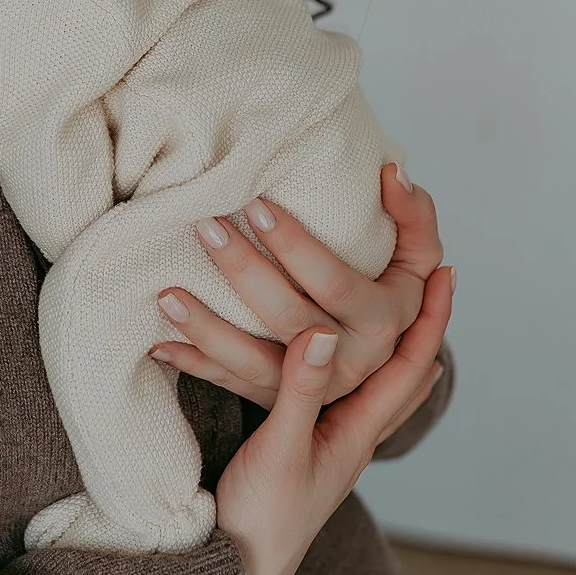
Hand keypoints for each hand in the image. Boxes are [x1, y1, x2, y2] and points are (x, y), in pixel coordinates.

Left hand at [150, 163, 445, 406]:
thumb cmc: (393, 287)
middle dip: (244, 272)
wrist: (385, 356)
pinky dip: (193, 365)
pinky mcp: (279, 402)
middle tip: (205, 227)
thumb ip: (414, 214)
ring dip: (206, 329)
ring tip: (166, 293)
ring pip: (253, 363)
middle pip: (289, 319)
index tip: (258, 205)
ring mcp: (312, 389)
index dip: (298, 247)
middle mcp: (350, 362)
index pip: (336, 283)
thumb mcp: (417, 255)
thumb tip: (394, 172)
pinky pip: (231, 386)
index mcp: (383, 322)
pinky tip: (158, 345)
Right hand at [214, 265, 453, 574]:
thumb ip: (301, 390)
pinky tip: (327, 360)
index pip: (410, 367)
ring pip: (372, 387)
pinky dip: (344, 368)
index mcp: (358, 434)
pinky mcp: (300, 449)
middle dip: (419, 331)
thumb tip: (327, 330)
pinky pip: (337, 396)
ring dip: (385, 348)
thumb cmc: (261, 520)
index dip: (430, 320)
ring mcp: (329, 446)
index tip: (444, 274)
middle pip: (403, 377)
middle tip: (428, 287)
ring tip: (391, 315)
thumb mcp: (279, 449)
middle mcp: (352, 437)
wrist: (232, 573)